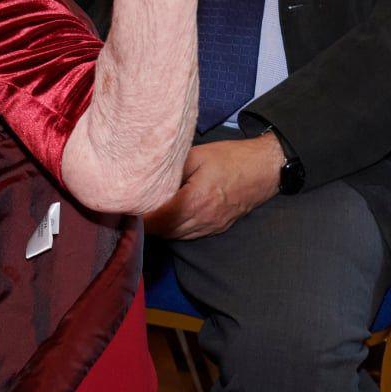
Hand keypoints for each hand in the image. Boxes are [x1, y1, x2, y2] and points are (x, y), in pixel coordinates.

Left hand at [143, 135, 285, 239]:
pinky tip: (166, 217)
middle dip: (145, 224)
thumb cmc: (231, 158)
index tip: (124, 206)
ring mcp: (211, 226)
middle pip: (163, 232)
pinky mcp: (217, 228)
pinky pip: (188, 235)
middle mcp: (203, 219)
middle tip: (129, 210)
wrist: (265, 168)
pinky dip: (174, 229)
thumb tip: (147, 177)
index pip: (157, 219)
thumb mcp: (197, 155)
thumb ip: (171, 169)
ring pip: (175, 236)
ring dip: (159, 228)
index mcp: (195, 201)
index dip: (138, 216)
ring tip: (144, 213)